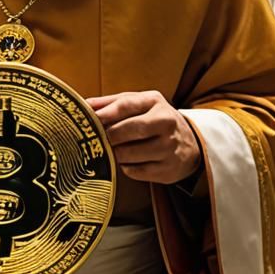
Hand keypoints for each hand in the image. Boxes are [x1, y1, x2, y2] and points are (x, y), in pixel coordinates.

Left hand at [87, 91, 201, 184]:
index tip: (92, 119)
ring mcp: (169, 148)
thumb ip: (112, 103)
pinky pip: (135, 171)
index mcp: (155, 102)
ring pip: (129, 154)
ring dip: (116, 153)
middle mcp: (167, 123)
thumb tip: (84, 105)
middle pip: (129, 130)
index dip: (107, 113)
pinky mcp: (168, 170)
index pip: (127, 105)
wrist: (190, 143)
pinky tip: (130, 160)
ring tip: (116, 149)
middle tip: (101, 139)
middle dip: (110, 136)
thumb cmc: (154, 119)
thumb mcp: (139, 104)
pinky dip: (126, 167)